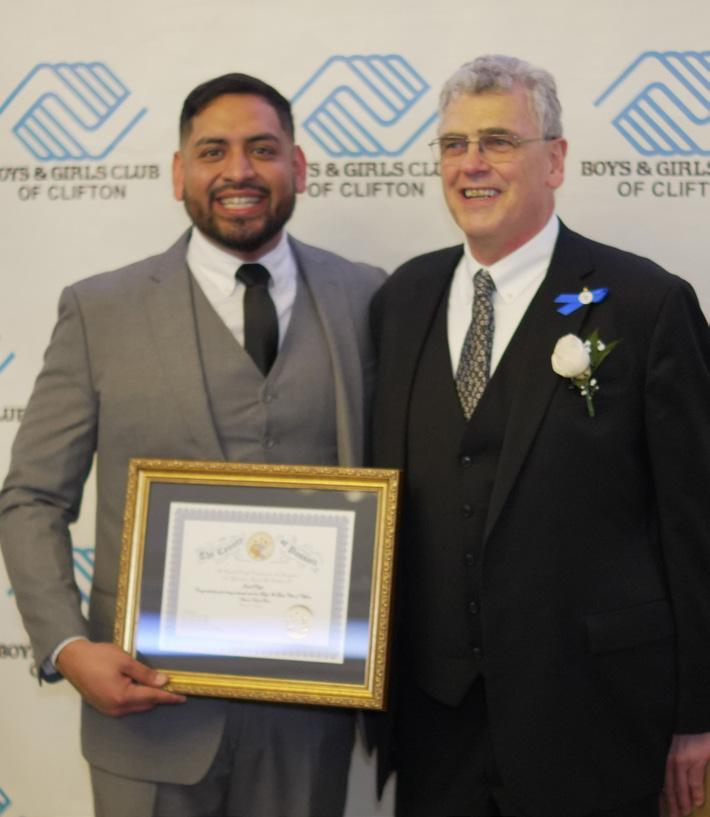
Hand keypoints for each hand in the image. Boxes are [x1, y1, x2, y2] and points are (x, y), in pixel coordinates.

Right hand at [55, 640, 185, 716]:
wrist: (72, 659)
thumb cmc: (97, 657)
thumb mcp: (125, 661)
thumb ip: (145, 674)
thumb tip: (163, 682)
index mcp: (122, 696)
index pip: (152, 698)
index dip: (169, 697)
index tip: (182, 697)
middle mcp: (115, 708)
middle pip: (145, 705)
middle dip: (159, 697)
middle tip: (173, 687)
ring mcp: (108, 709)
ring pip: (136, 707)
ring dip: (148, 698)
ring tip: (160, 686)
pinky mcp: (104, 706)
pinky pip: (126, 706)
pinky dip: (136, 698)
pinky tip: (141, 688)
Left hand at [663, 732, 709, 816]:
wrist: (697, 721)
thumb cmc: (691, 739)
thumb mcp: (681, 752)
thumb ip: (680, 768)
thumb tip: (684, 789)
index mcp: (668, 759)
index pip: (663, 783)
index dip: (663, 799)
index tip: (662, 811)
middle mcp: (672, 759)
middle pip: (669, 787)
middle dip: (671, 805)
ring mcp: (684, 758)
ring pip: (681, 785)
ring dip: (682, 802)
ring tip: (684, 814)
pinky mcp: (696, 757)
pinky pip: (694, 778)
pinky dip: (695, 792)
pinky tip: (696, 801)